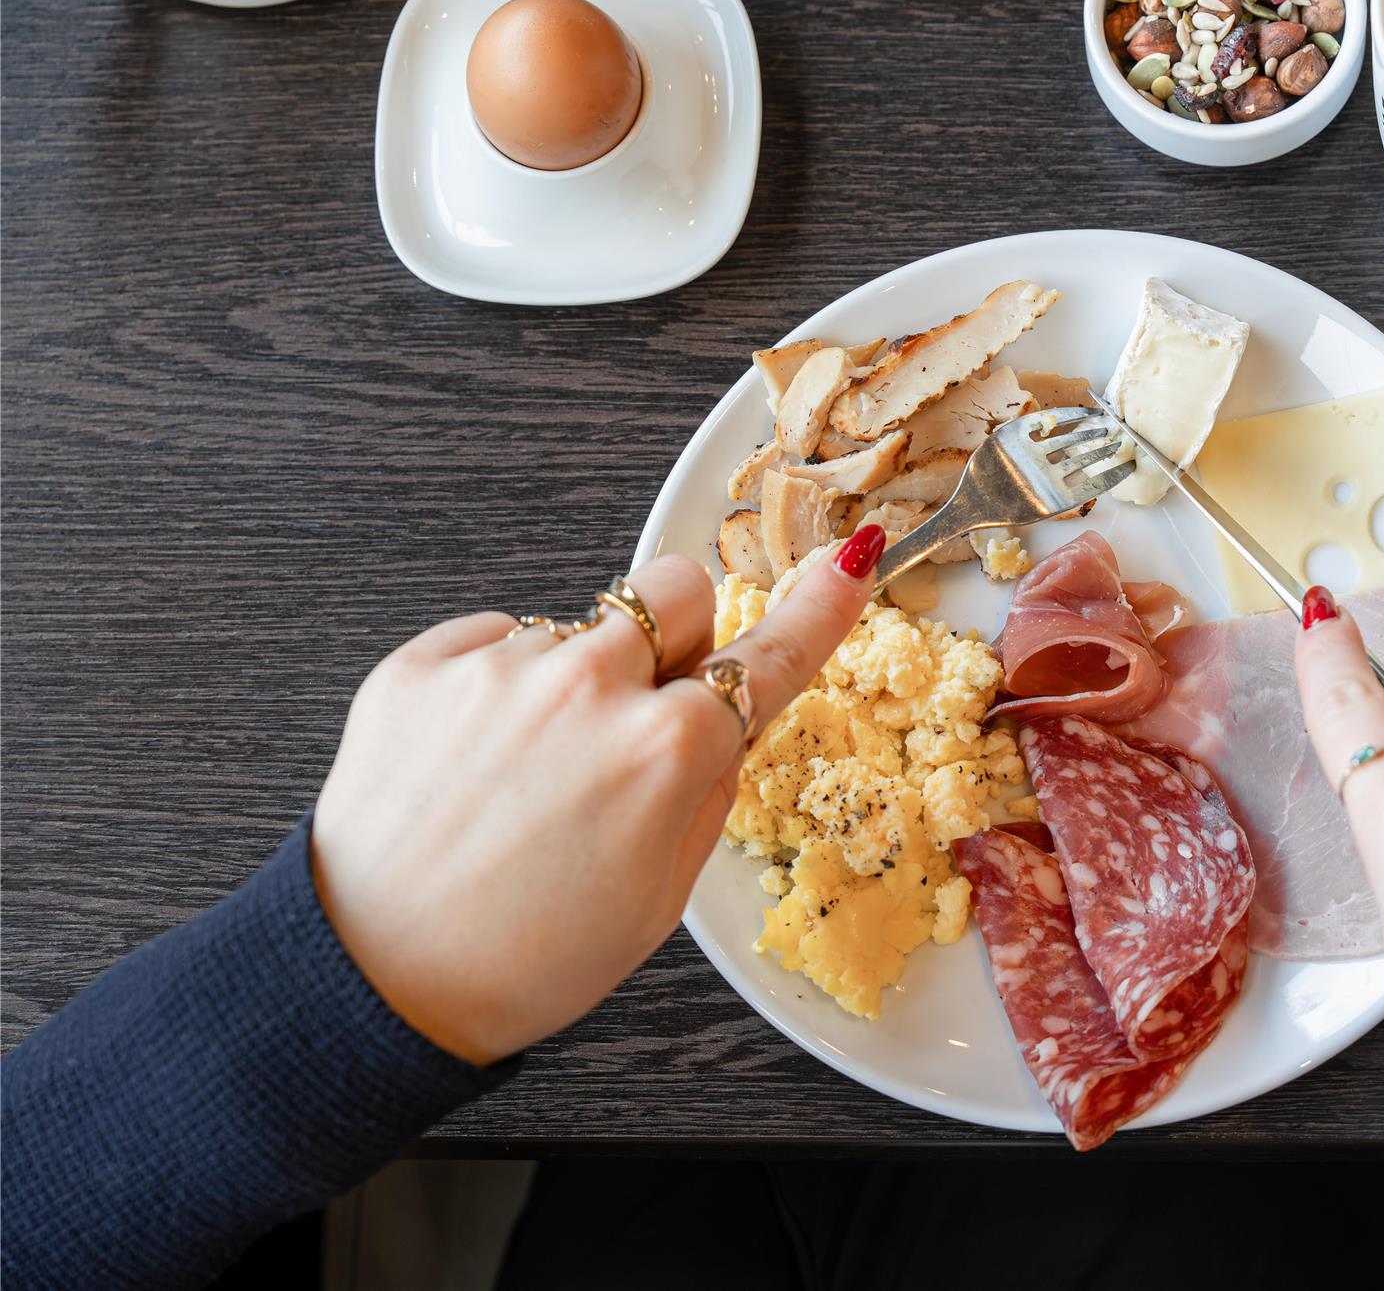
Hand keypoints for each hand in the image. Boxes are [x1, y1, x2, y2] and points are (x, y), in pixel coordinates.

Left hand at [310, 529, 886, 1064]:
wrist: (373, 982)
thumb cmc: (526, 958)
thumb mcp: (661, 898)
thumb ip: (707, 789)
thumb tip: (727, 713)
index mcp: (669, 751)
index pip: (770, 655)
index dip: (819, 608)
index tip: (851, 562)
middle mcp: (592, 687)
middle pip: (675, 593)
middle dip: (673, 637)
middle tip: (635, 716)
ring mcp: (501, 667)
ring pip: (577, 627)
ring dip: (571, 680)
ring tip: (523, 775)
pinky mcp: (421, 666)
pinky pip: (491, 638)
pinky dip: (495, 687)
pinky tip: (473, 764)